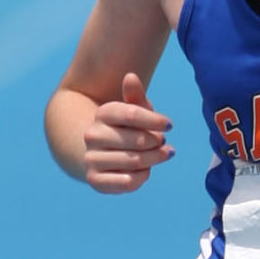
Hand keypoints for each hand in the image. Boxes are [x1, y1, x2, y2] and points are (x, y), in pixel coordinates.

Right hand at [83, 72, 173, 193]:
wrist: (103, 154)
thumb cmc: (127, 129)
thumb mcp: (134, 110)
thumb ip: (135, 95)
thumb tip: (131, 76)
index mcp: (103, 113)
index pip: (132, 114)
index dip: (155, 121)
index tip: (168, 125)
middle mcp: (92, 135)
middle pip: (139, 140)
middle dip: (157, 142)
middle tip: (162, 142)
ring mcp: (91, 158)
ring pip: (135, 161)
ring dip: (154, 159)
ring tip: (160, 154)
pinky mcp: (94, 180)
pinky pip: (127, 182)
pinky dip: (142, 177)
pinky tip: (145, 171)